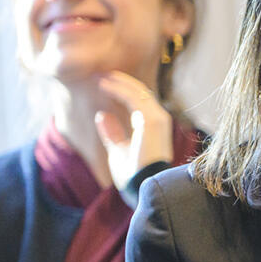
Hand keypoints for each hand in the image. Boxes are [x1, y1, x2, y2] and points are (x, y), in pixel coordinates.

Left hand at [92, 71, 173, 185]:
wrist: (143, 187)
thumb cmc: (134, 174)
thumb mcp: (118, 150)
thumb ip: (112, 132)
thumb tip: (102, 115)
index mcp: (153, 128)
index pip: (139, 102)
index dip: (122, 91)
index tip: (104, 84)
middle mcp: (159, 121)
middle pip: (140, 93)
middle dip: (121, 82)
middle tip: (101, 74)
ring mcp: (158, 120)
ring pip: (138, 92)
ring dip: (119, 82)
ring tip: (101, 75)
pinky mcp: (153, 121)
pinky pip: (135, 98)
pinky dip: (119, 89)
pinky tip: (105, 84)